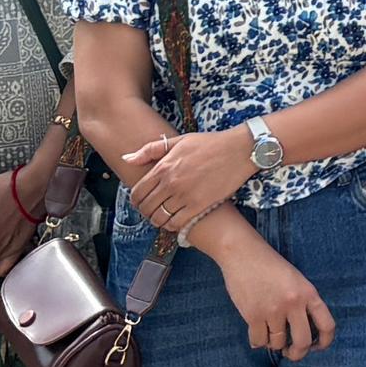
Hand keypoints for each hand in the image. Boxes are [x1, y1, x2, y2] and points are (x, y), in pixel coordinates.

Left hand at [120, 125, 260, 235]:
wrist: (238, 151)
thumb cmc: (210, 143)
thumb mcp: (179, 141)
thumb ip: (150, 150)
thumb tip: (127, 158)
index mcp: (163, 167)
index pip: (138, 192)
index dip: (135, 200)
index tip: (140, 202)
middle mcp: (171, 183)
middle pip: (146, 207)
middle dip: (145, 211)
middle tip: (151, 210)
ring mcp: (184, 196)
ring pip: (159, 218)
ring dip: (157, 220)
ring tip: (162, 217)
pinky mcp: (198, 206)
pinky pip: (176, 223)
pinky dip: (171, 226)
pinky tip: (174, 221)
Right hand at [215, 231, 333, 356]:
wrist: (243, 253)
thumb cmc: (270, 266)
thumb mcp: (296, 280)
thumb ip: (303, 303)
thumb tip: (305, 335)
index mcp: (308, 293)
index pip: (327, 324)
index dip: (325, 342)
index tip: (316, 347)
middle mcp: (294, 303)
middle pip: (303, 342)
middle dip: (297, 353)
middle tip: (290, 352)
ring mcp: (273, 310)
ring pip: (278, 343)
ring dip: (273, 343)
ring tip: (269, 332)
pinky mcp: (253, 315)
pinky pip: (259, 341)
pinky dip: (257, 341)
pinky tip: (257, 332)